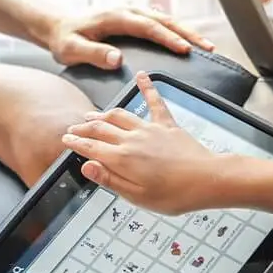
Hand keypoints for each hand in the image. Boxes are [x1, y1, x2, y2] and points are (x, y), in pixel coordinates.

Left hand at [45, 5, 215, 69]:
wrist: (58, 25)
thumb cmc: (65, 39)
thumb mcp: (72, 49)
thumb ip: (94, 54)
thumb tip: (118, 59)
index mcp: (117, 16)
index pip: (149, 27)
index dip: (168, 38)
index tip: (185, 49)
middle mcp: (128, 9)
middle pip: (165, 20)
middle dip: (189, 33)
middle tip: (209, 47)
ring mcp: (132, 10)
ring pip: (166, 19)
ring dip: (186, 31)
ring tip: (206, 46)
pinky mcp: (133, 15)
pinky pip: (159, 21)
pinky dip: (176, 29)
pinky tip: (187, 39)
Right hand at [62, 71, 224, 214]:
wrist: (206, 179)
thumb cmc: (174, 194)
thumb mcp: (137, 196)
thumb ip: (110, 179)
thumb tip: (86, 166)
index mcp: (123, 159)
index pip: (91, 147)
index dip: (77, 142)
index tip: (66, 139)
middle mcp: (132, 140)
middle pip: (101, 128)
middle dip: (84, 127)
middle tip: (73, 127)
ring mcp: (150, 129)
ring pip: (120, 115)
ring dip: (103, 113)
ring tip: (93, 114)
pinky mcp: (167, 125)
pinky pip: (155, 102)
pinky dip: (147, 87)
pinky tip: (141, 76)